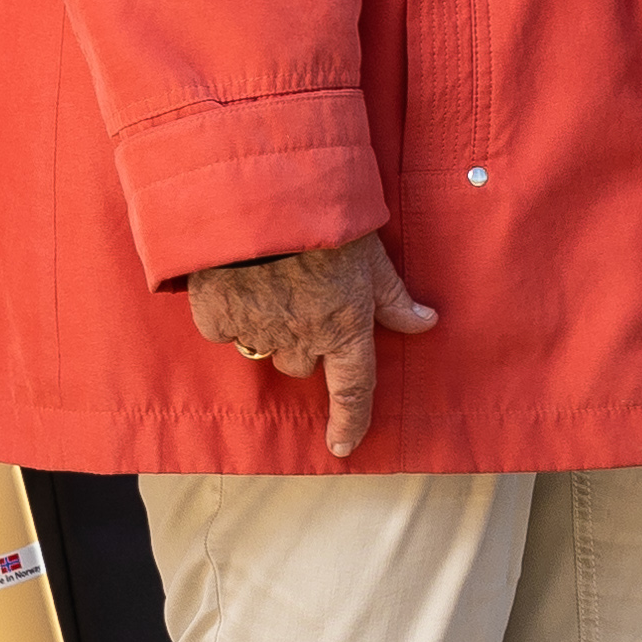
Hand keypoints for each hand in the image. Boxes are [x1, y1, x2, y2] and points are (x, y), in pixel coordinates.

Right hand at [183, 230, 445, 460]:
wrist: (257, 195)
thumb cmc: (324, 217)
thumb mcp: (371, 253)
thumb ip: (392, 295)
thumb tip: (425, 321)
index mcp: (344, 328)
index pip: (353, 390)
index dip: (350, 421)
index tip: (343, 446)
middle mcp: (301, 339)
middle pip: (301, 364)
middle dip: (303, 342)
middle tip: (300, 298)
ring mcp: (256, 331)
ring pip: (263, 348)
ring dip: (266, 327)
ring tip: (266, 280)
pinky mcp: (216, 316)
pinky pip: (225, 328)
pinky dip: (229, 311)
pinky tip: (234, 279)